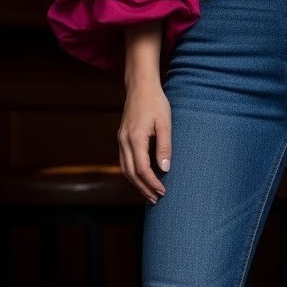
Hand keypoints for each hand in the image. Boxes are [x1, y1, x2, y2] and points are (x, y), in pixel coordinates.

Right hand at [118, 79, 170, 203]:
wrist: (140, 86)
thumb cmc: (155, 102)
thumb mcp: (165, 123)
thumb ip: (164, 146)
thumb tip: (165, 168)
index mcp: (135, 138)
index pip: (142, 169)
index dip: (152, 183)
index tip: (163, 191)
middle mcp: (124, 141)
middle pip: (131, 173)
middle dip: (143, 188)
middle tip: (156, 200)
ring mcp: (121, 140)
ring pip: (125, 169)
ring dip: (136, 184)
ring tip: (149, 194)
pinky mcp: (122, 138)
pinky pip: (124, 161)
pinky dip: (132, 174)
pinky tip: (141, 178)